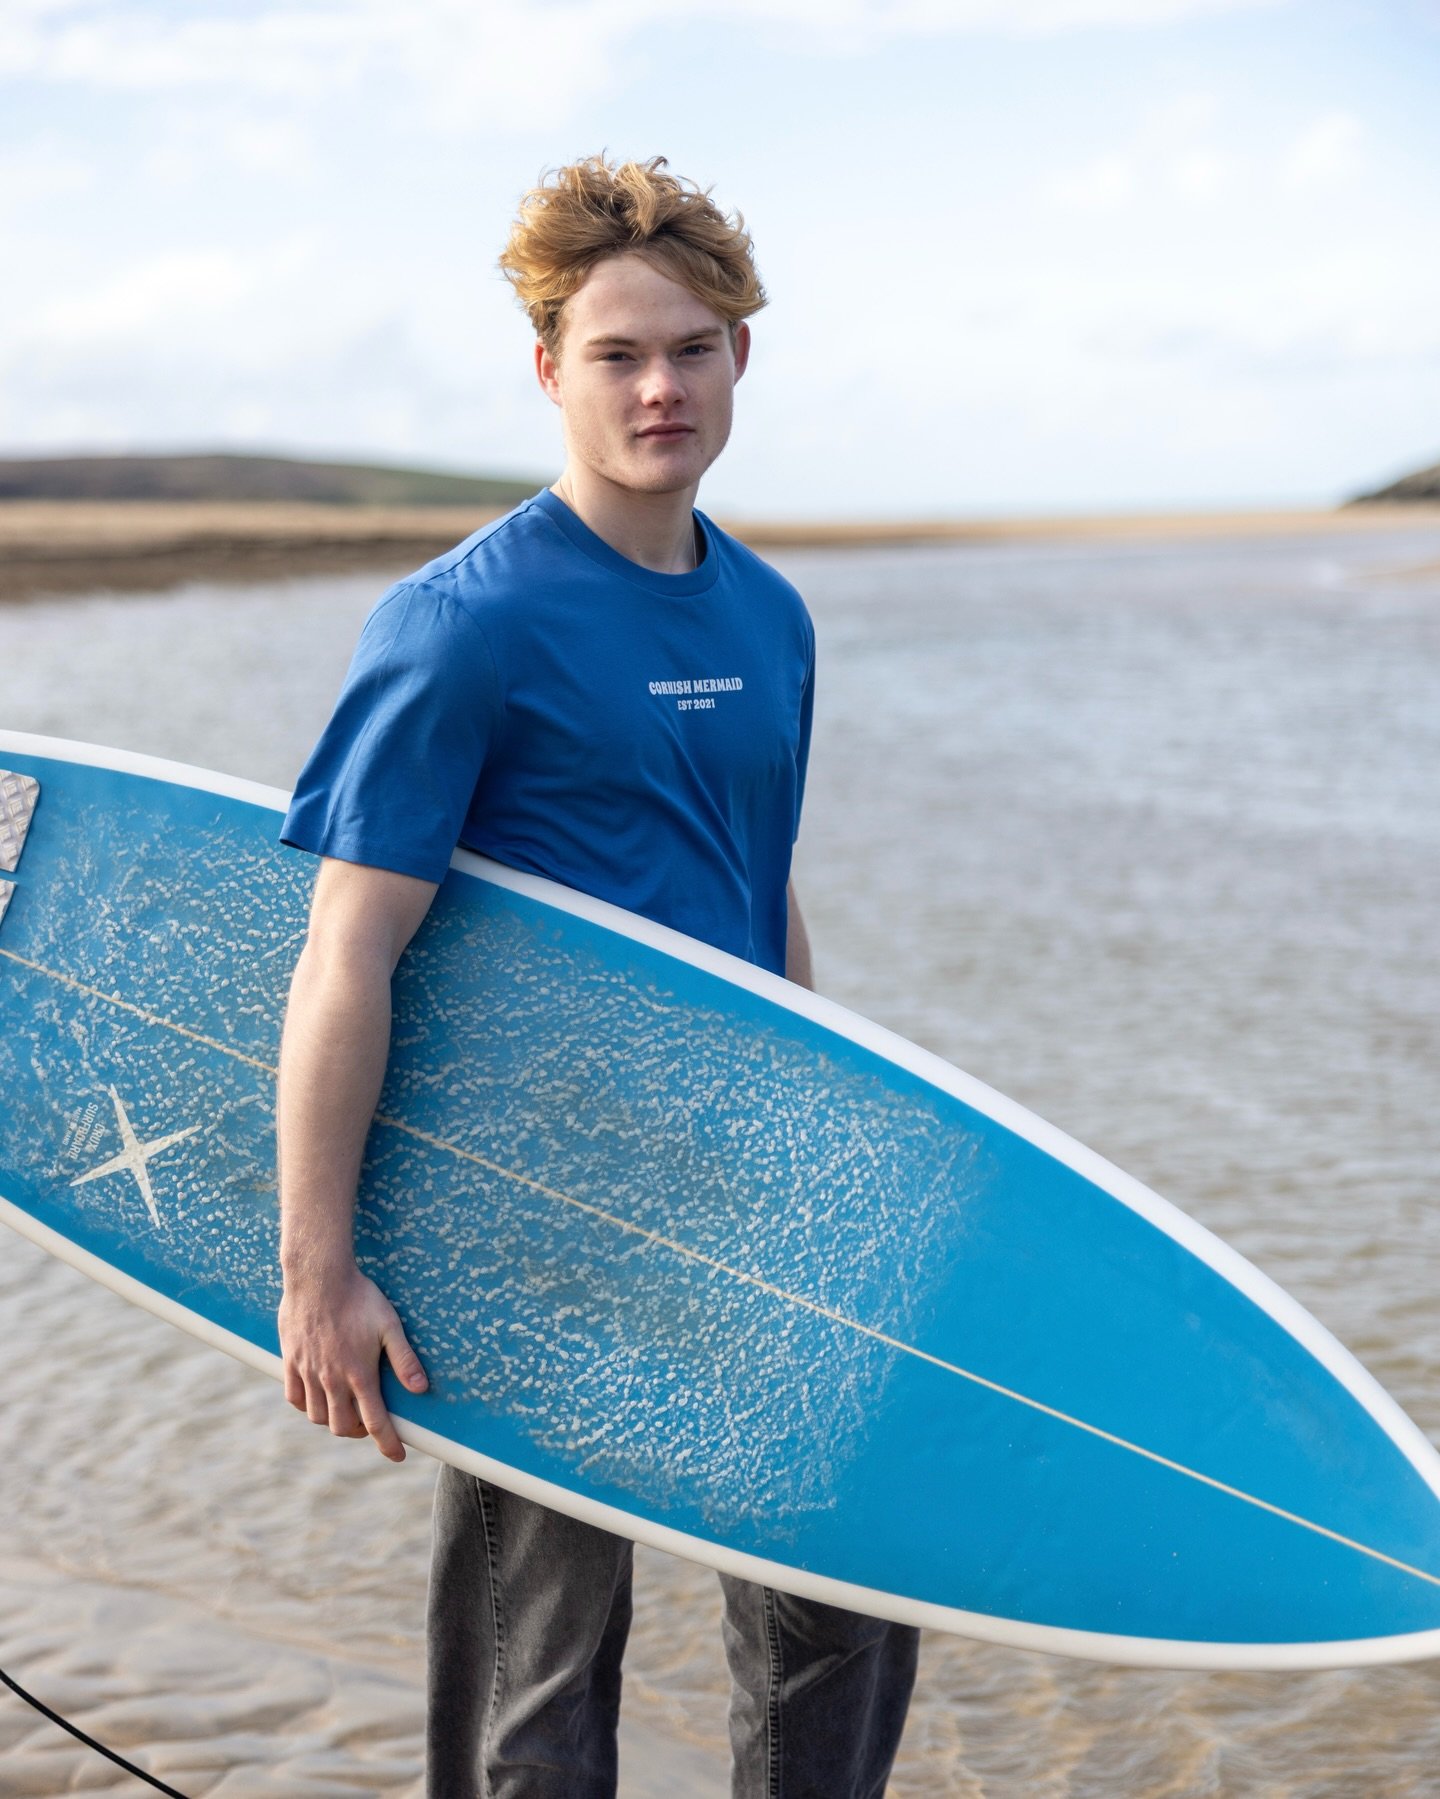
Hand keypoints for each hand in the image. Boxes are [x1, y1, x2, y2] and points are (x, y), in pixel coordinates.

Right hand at [278, 1265, 428, 1461]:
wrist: (318, 1276)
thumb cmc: (359, 1297)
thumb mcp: (390, 1325)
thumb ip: (404, 1359)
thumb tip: (420, 1389)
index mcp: (359, 1373)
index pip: (376, 1421)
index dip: (388, 1443)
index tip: (398, 1456)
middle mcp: (331, 1379)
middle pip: (343, 1426)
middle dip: (360, 1432)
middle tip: (370, 1423)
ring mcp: (308, 1372)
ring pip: (317, 1417)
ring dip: (333, 1421)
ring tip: (346, 1410)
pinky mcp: (290, 1361)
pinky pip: (294, 1398)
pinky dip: (306, 1406)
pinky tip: (317, 1398)